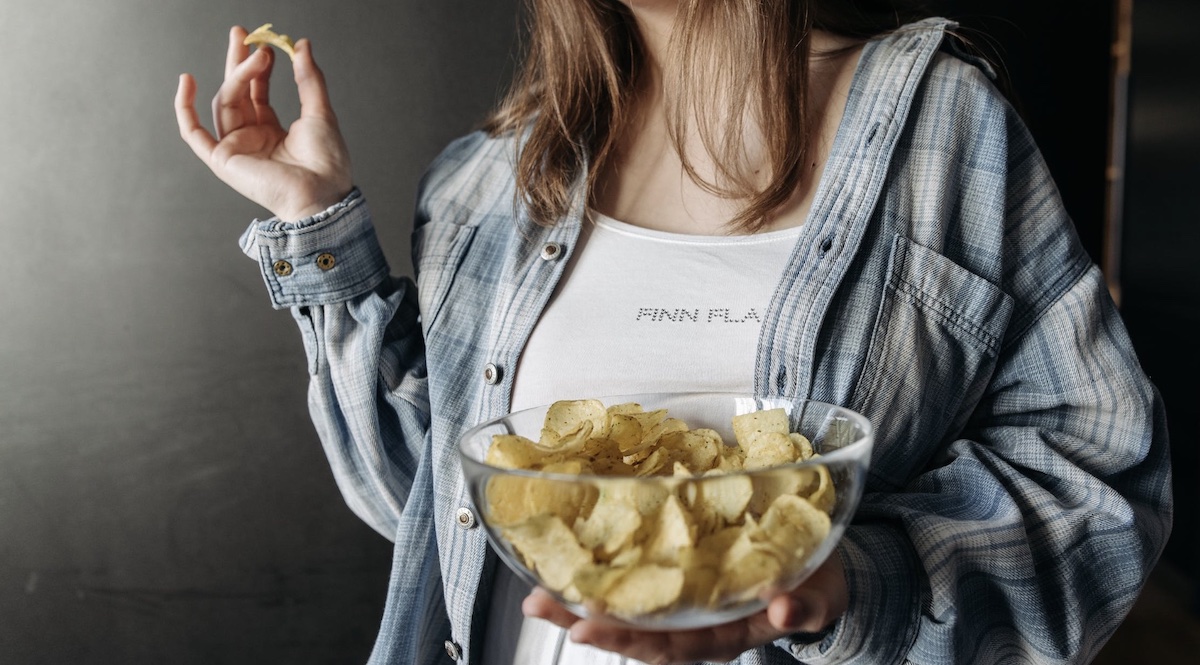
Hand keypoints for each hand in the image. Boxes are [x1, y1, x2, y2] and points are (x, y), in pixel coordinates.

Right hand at [175, 26, 352, 221]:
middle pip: (236, 92)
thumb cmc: (327, 163)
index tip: (265, 43)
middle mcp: (251, 139)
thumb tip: (301, 45)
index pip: (256, 92)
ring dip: (238, 76)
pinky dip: (185, 108)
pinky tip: (187, 81)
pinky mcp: (223, 160)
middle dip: (237, 61)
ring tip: (258, 56)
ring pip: (225, 102)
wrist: (323, 193)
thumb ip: (308, 78)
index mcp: (272, 132)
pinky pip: (193, 133)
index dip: (257, 67)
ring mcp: (235, 149)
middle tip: (242, 33)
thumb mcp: (320, 112)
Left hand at [523, 555, 847, 663]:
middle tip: (540, 605)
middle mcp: (695, 624)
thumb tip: (783, 610)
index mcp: (724, 635)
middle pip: (634, 632)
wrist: (820, 567)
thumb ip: (805, 607)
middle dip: (585, 622)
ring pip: (626, 611)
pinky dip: (602, 575)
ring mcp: (684, 602)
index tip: (589, 627)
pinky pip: (635, 581)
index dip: (629, 639)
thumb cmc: (816, 583)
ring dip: (580, 603)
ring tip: (535, 594)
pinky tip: (567, 563)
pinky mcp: (679, 575)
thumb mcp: (821, 596)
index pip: (671, 645)